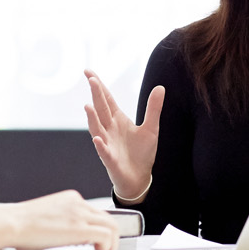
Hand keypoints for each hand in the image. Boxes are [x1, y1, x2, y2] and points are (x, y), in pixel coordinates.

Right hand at [0, 190, 118, 249]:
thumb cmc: (21, 224)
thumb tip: (66, 237)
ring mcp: (79, 214)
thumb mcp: (47, 216)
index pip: (95, 213)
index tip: (97, 241)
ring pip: (112, 226)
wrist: (12, 222)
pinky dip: (107, 247)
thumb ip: (61, 222)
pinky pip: (105, 236)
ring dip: (112, 243)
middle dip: (111, 237)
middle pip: (107, 218)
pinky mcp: (78, 228)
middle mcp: (78, 203)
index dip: (100, 229)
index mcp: (70, 199)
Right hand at [83, 69, 163, 202]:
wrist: (140, 178)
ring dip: (92, 118)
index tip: (89, 71)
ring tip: (88, 106)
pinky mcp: (111, 160)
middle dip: (96, 95)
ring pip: (97, 129)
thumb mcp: (151, 128)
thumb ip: (153, 108)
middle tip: (91, 79)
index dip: (99, 85)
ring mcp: (108, 144)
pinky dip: (100, 146)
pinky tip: (97, 139)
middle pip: (101, 109)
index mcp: (117, 120)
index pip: (106, 99)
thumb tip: (160, 87)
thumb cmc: (142, 153)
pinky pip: (104, 152)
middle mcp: (109, 129)